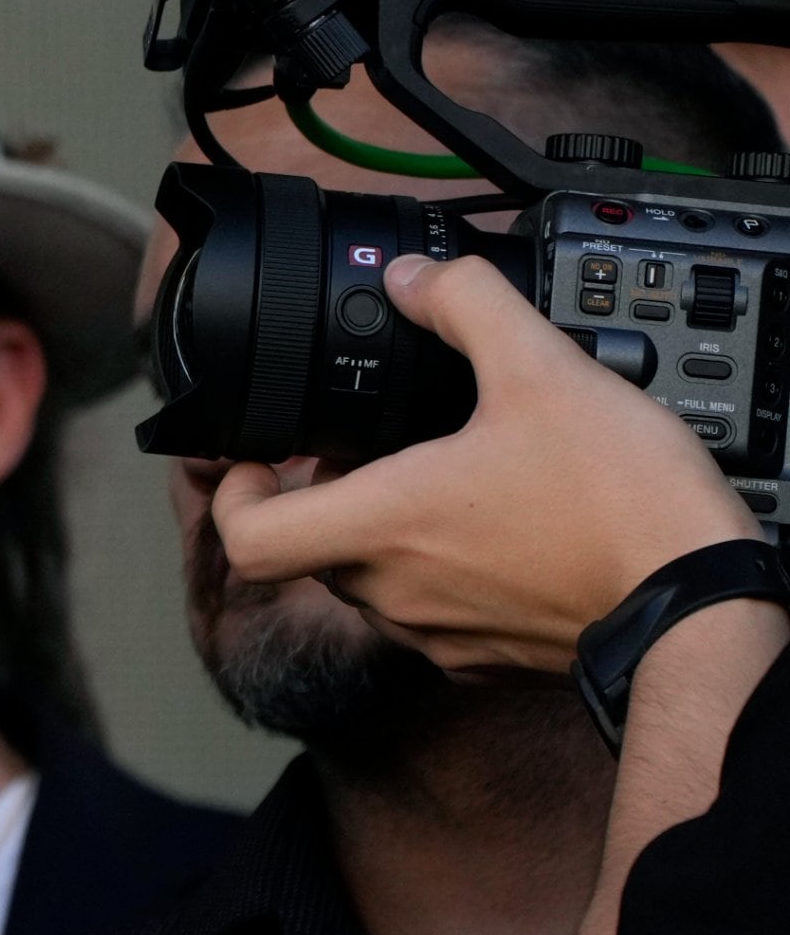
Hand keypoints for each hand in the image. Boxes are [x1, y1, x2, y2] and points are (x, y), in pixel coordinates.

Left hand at [210, 251, 755, 674]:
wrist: (699, 604)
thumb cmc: (622, 504)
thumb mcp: (543, 369)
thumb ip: (467, 304)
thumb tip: (416, 278)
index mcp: (385, 525)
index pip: (246, 538)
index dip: (233, 494)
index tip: (258, 460)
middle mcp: (395, 591)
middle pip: (308, 550)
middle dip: (319, 496)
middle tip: (355, 451)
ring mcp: (439, 633)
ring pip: (369, 582)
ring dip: (380, 532)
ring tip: (432, 478)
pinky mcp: (485, 656)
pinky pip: (430, 614)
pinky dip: (437, 570)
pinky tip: (489, 526)